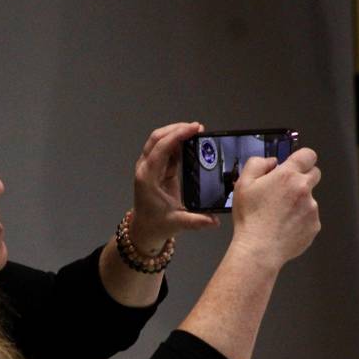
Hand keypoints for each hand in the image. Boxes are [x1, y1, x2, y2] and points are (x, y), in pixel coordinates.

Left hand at [132, 122, 219, 254]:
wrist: (144, 230)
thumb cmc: (156, 225)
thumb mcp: (177, 223)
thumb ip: (196, 221)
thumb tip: (214, 220)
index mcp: (148, 178)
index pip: (161, 148)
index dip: (177, 135)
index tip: (195, 128)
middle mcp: (146, 169)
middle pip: (157, 138)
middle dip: (177, 129)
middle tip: (197, 127)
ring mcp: (149, 167)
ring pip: (160, 141)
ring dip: (176, 133)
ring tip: (196, 132)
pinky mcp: (156, 169)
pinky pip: (165, 150)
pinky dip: (177, 143)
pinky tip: (190, 143)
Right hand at [230, 148, 320, 269]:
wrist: (259, 248)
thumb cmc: (250, 218)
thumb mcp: (243, 184)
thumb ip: (257, 164)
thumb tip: (271, 162)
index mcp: (287, 176)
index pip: (308, 155)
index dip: (301, 158)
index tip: (294, 165)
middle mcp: (304, 189)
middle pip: (314, 174)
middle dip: (302, 178)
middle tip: (283, 191)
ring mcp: (312, 208)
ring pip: (309, 198)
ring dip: (298, 202)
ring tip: (278, 214)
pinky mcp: (314, 225)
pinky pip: (309, 217)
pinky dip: (299, 219)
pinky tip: (283, 226)